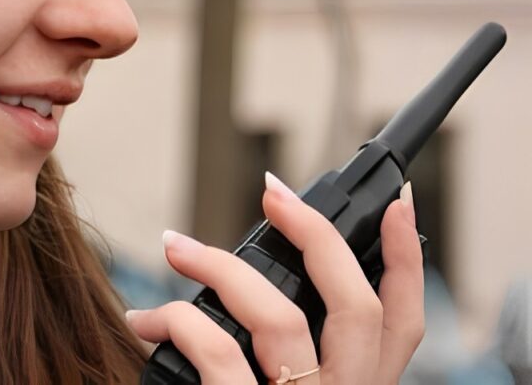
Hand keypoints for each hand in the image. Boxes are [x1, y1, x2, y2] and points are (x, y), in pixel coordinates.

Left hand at [125, 173, 424, 383]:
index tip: (396, 207)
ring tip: (174, 246)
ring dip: (220, 268)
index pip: (402, 327)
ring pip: (283, 318)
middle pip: (357, 308)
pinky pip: (217, 352)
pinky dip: (179, 319)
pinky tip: (148, 317)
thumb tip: (254, 288)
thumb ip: (293, 359)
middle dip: (318, 237)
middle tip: (275, 194)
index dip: (406, 263)